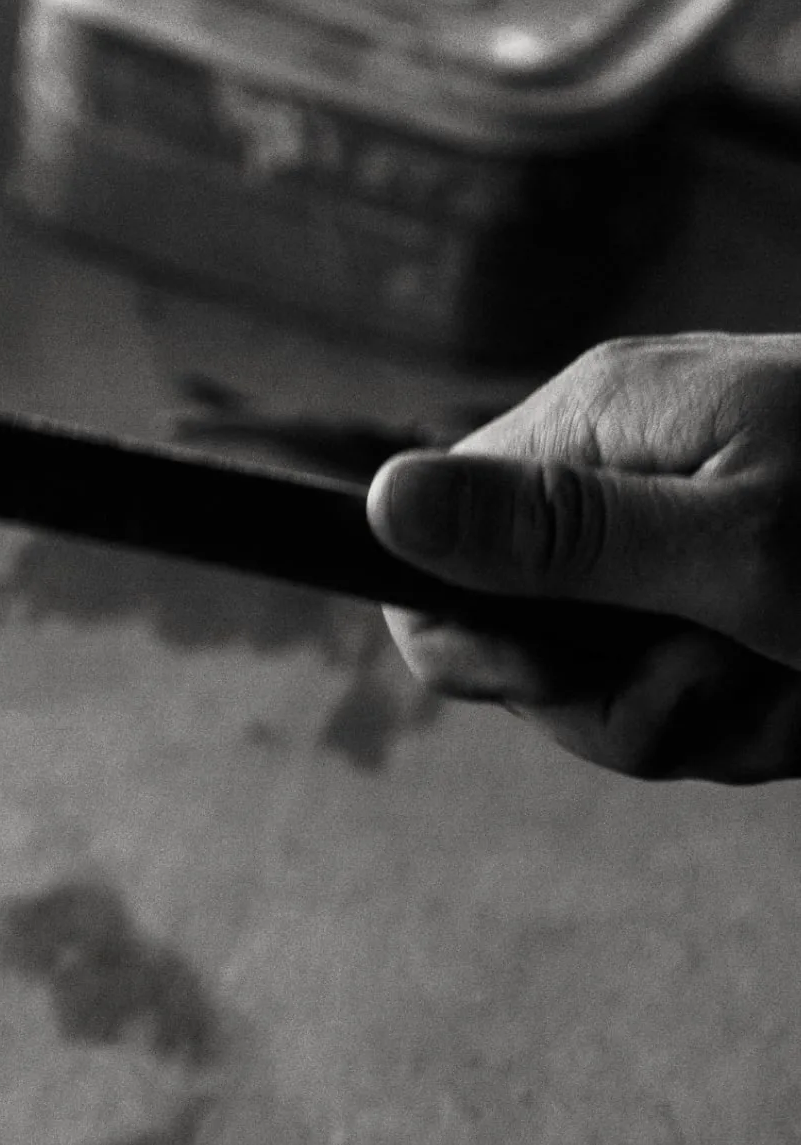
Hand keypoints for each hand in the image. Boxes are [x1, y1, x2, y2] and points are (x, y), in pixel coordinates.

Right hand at [368, 334, 800, 780]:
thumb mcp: (734, 547)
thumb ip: (557, 534)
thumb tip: (382, 502)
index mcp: (596, 428)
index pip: (430, 562)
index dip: (482, 652)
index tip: (573, 676)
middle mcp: (620, 466)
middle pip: (528, 647)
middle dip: (635, 706)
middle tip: (741, 680)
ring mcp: (678, 517)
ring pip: (621, 683)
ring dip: (722, 716)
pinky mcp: (734, 563)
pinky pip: (694, 673)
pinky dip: (766, 703)